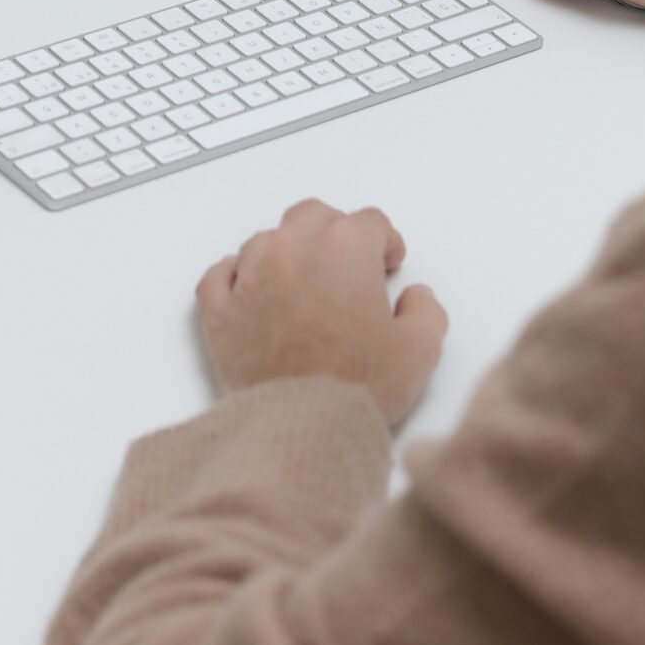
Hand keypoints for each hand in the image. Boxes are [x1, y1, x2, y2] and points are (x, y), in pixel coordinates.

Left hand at [196, 199, 447, 427]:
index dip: (384, 243)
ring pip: (266, 241)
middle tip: (347, 267)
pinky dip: (234, 278)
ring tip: (302, 287)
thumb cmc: (358, 386)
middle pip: (314, 216)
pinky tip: (250, 292)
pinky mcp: (218, 310)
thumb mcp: (420, 350)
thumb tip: (415, 298)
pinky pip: (219, 275)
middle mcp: (292, 248)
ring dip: (287, 254)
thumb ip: (426, 310)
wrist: (301, 428)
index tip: (387, 264)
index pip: (370, 223)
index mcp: (344, 247)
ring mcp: (250, 276)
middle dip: (334, 234)